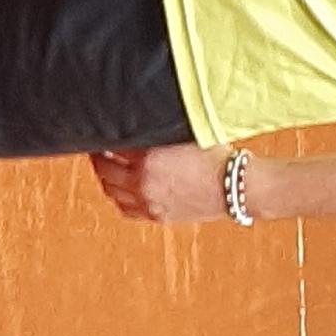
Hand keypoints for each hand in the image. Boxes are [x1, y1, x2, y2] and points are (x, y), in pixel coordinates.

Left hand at [89, 143, 233, 222]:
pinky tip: (120, 189)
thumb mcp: (187, 133)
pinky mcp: (157, 216)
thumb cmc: (218, 157)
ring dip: (106, 177)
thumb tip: (143, 119)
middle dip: (100, 157)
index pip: (113, 145)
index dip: (106, 138)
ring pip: (112, 191)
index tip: (102, 131)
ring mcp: (148, 202)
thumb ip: (160, 130)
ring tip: (107, 166)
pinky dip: (118, 198)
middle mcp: (143, 182)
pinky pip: (126, 209)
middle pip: (105, 169)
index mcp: (149, 158)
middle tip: (100, 148)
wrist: (236, 187)